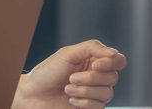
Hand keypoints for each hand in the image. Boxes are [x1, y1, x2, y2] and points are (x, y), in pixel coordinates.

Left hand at [12, 39, 126, 108]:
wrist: (34, 94)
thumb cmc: (48, 72)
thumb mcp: (68, 54)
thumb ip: (92, 48)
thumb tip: (113, 53)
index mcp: (93, 60)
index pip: (118, 60)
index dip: (111, 63)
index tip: (94, 65)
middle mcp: (97, 76)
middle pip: (113, 77)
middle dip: (90, 79)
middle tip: (70, 78)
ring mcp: (95, 92)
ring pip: (107, 93)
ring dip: (84, 91)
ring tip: (67, 89)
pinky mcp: (92, 107)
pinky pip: (100, 106)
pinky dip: (84, 102)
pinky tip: (70, 100)